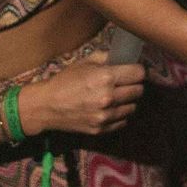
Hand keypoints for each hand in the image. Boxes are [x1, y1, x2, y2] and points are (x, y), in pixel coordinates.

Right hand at [20, 50, 144, 136]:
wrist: (47, 106)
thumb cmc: (66, 80)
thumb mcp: (86, 61)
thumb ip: (108, 57)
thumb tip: (126, 58)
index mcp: (106, 77)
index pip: (139, 74)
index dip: (138, 70)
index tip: (134, 70)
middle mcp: (109, 97)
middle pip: (139, 91)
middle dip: (135, 85)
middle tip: (127, 83)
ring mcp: (105, 116)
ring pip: (133, 107)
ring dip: (128, 101)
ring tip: (118, 96)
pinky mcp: (101, 129)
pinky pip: (122, 121)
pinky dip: (120, 114)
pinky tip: (111, 108)